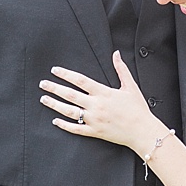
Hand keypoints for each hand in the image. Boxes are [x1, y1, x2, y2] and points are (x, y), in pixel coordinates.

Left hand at [39, 50, 160, 151]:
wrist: (143, 131)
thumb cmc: (138, 108)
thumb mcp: (130, 86)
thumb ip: (121, 69)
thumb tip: (116, 53)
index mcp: (104, 93)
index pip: (80, 80)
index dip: (65, 74)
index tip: (54, 70)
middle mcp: (96, 106)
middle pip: (70, 95)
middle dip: (54, 88)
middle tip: (42, 84)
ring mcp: (94, 120)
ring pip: (69, 112)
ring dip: (54, 105)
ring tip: (43, 99)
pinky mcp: (94, 132)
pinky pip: (75, 129)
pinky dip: (64, 125)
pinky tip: (55, 120)